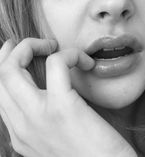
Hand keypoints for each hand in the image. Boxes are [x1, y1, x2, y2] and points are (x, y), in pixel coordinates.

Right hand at [0, 38, 136, 156]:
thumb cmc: (91, 156)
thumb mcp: (57, 144)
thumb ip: (43, 125)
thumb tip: (45, 101)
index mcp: (21, 135)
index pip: (0, 94)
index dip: (6, 68)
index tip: (18, 54)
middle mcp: (22, 127)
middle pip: (0, 77)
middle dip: (12, 52)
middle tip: (36, 44)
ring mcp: (38, 117)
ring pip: (13, 67)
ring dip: (31, 46)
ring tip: (52, 46)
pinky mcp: (63, 108)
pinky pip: (56, 64)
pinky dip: (68, 54)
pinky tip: (85, 61)